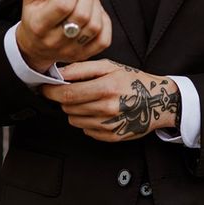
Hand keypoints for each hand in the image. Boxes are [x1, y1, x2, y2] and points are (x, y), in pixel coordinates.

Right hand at [16, 0, 111, 72]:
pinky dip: (105, 21)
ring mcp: (71, 50)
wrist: (34, 47)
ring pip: (94, 26)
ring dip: (96, 3)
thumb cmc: (34, 16)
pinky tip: (96, 10)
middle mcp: (54, 40)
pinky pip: (104, 40)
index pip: (63, 4)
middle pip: (81, 15)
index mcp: (39, 25)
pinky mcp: (83, 55)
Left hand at [41, 59, 180, 141]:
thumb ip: (82, 68)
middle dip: (63, 98)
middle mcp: (106, 109)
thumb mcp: (110, 66)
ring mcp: (108, 125)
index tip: (45, 87)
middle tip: (71, 89)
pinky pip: (85, 129)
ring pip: (73, 119)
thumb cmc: (133, 81)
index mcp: (106, 88)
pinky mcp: (110, 137)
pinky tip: (98, 111)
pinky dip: (86, 120)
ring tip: (90, 100)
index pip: (67, 94)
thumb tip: (59, 73)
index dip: (50, 91)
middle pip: (68, 107)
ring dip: (74, 109)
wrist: (158, 102)